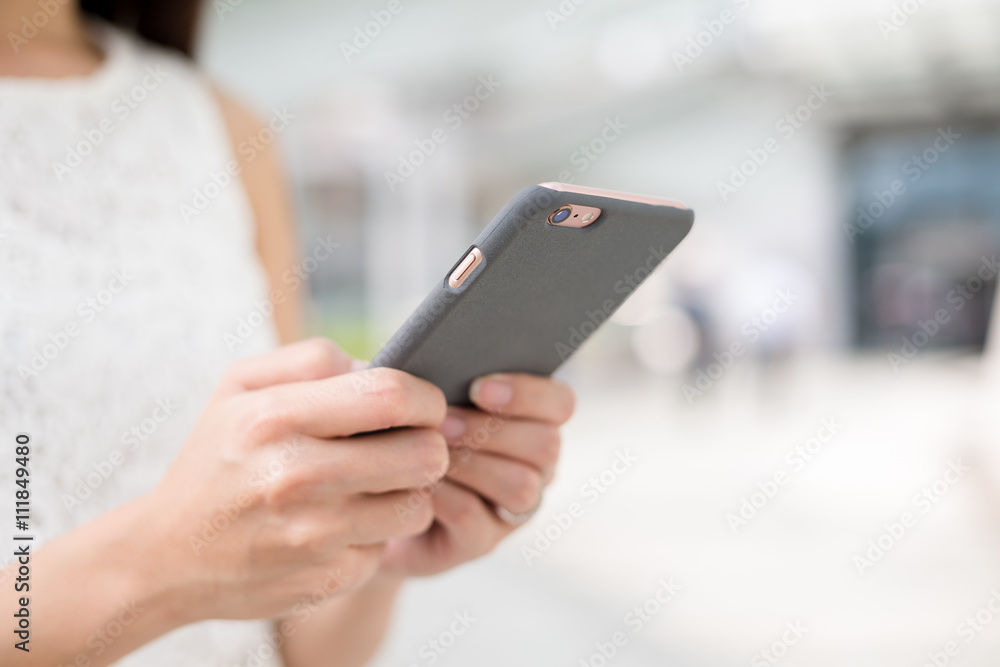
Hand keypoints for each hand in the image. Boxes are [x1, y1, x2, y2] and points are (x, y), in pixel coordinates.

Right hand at [135, 338, 448, 621]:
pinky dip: (375, 533)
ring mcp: (312, 536)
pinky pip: (387, 545)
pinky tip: (342, 524)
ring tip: (375, 484)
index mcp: (275, 419)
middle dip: (428, 445)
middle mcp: (294, 478)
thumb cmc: (217, 458)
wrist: (166, 556)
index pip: (390, 396)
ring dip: (408, 492)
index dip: (425, 398)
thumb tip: (380, 366)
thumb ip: (312, 360)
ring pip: (417, 505)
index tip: (425, 405)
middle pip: (422, 454)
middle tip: (410, 445)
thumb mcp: (239, 387)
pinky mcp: (327, 578)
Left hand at [378, 373, 574, 577]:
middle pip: (546, 445)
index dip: (530, 394)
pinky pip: (473, 517)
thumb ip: (440, 376)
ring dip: (472, 462)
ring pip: (521, 486)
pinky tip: (414, 481)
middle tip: (443, 421)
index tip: (479, 387)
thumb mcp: (421, 399)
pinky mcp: (479, 544)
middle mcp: (535, 468)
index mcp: (531, 422)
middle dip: (492, 429)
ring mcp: (511, 511)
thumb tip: (434, 355)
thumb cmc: (399, 435)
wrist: (367, 502)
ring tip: (429, 449)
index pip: (561, 404)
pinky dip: (443, 494)